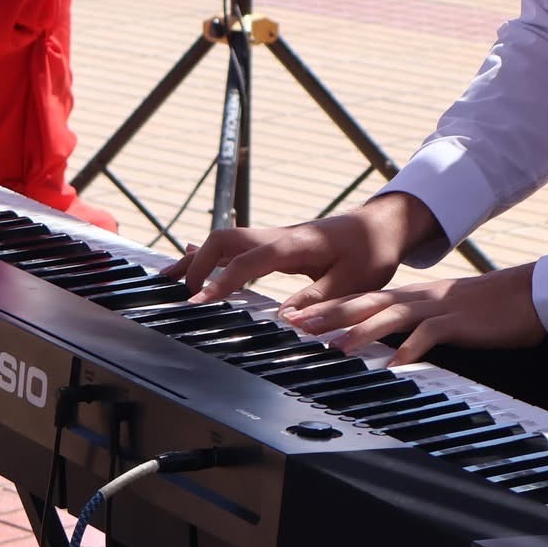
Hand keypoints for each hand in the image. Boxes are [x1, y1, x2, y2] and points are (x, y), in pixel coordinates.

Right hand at [163, 192, 438, 309]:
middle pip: (225, 241)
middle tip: (179, 296)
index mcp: (295, 245)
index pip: (246, 262)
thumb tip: (284, 320)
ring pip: (225, 241)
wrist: (381, 226)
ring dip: (196, 258)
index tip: (196, 303)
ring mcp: (274, 237)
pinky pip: (235, 246)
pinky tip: (189, 263)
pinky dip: (210, 256)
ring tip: (166, 280)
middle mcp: (278, 236)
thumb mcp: (353, 281)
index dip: (219, 282)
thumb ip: (318, 299)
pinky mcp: (274, 243)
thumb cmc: (371, 253)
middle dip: (196, 265)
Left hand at [286, 265, 545, 366]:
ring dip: (363, 330)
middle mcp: (417, 298)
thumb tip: (382, 344)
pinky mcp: (459, 322)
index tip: (292, 316)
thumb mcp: (439, 315)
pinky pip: (431, 335)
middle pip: (365, 302)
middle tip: (295, 324)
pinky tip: (396, 364)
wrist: (525, 295)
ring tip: (337, 345)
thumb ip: (411, 325)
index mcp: (409, 297)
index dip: (325, 306)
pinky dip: (412, 349)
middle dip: (329, 313)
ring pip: (392, 315)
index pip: (359, 299)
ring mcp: (437, 308)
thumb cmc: (483, 311)